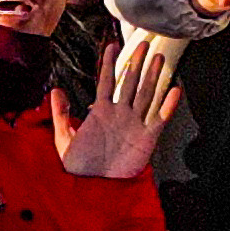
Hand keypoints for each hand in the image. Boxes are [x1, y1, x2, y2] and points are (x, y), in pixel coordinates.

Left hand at [50, 44, 177, 185]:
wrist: (96, 187)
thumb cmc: (80, 165)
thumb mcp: (64, 138)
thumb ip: (61, 114)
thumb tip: (55, 90)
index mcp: (100, 111)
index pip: (106, 80)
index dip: (109, 63)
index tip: (113, 45)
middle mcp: (120, 113)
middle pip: (131, 82)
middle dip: (138, 62)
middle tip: (145, 43)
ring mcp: (135, 123)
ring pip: (146, 94)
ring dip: (153, 76)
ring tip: (160, 58)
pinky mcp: (147, 137)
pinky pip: (159, 118)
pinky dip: (168, 105)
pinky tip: (175, 90)